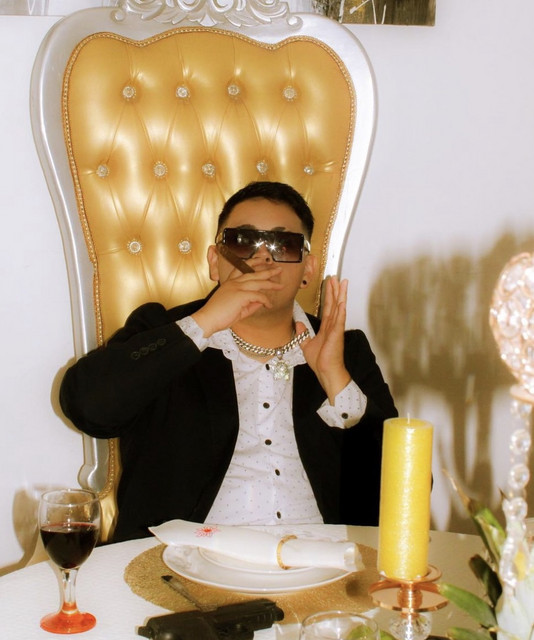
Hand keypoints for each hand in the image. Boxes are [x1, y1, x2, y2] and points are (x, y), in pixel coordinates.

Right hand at [192, 265, 283, 336]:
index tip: (262, 259)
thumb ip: (250, 304)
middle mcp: (233, 282)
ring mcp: (236, 287)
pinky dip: (265, 300)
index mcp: (230, 283)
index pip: (242, 268)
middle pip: (253, 273)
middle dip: (267, 270)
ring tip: (281, 286)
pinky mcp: (240, 295)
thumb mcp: (238, 309)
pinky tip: (269, 305)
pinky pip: (258, 295)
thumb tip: (262, 301)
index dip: (253, 262)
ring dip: (271, 283)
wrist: (207, 320)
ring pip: (258, 282)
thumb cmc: (219, 316)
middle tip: (278, 269)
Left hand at [297, 276, 350, 403]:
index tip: (329, 283)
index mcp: (326, 327)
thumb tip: (298, 324)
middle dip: (335, 290)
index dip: (328, 295)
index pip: (327, 307)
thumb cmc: (320, 361)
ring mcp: (336, 329)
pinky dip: (341, 311)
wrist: (325, 372)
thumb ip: (303, 334)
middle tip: (336, 277)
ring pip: (338, 308)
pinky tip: (343, 302)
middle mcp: (332, 326)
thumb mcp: (306, 345)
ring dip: (340, 295)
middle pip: (334, 304)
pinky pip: (339, 321)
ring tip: (343, 283)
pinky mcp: (337, 335)